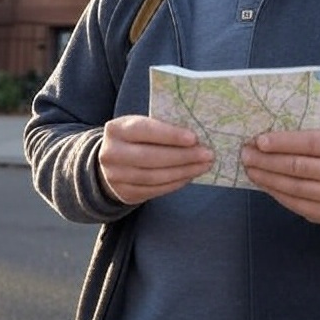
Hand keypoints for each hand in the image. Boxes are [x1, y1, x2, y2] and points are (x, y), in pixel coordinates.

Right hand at [98, 115, 212, 204]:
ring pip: (154, 176)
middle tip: (207, 154)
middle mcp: (111, 154)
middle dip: (183, 156)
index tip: (194, 138)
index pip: (145, 131)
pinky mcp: (125, 193)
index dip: (170, 135)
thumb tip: (195, 137)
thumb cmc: (135, 137)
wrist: (112, 160)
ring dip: (183, 171)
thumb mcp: (140, 125)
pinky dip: (175, 183)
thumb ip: (161, 127)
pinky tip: (189, 175)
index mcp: (116, 130)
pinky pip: (155, 190)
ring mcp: (115, 177)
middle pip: (151, 157)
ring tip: (204, 166)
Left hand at [240, 129, 319, 223]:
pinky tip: (263, 183)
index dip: (282, 142)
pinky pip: (294, 202)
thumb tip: (266, 141)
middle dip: (267, 160)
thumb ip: (306, 140)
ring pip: (293, 186)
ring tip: (250, 169)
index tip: (259, 141)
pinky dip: (275, 192)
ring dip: (266, 177)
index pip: (308, 143)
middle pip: (297, 166)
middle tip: (246, 154)